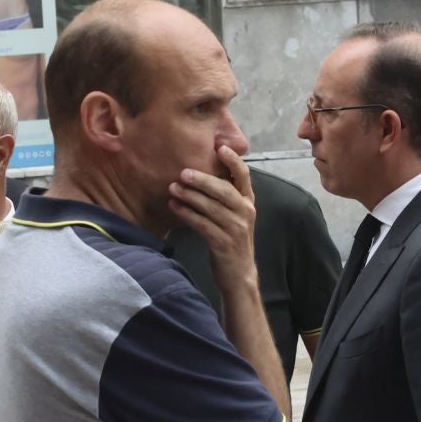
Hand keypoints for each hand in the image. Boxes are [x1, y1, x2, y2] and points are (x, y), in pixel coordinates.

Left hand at [168, 145, 258, 288]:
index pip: (244, 177)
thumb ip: (224, 197)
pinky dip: (187, 214)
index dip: (233, 161)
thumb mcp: (234, 216)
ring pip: (211, 207)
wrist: (239, 274)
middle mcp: (245, 213)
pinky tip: (175, 206)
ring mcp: (236, 229)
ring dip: (190, 197)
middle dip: (203, 180)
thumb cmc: (232, 240)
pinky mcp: (223, 243)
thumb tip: (200, 174)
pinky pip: (202, 224)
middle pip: (224, 191)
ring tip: (173, 188)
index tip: (220, 147)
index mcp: (248, 202)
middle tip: (183, 172)